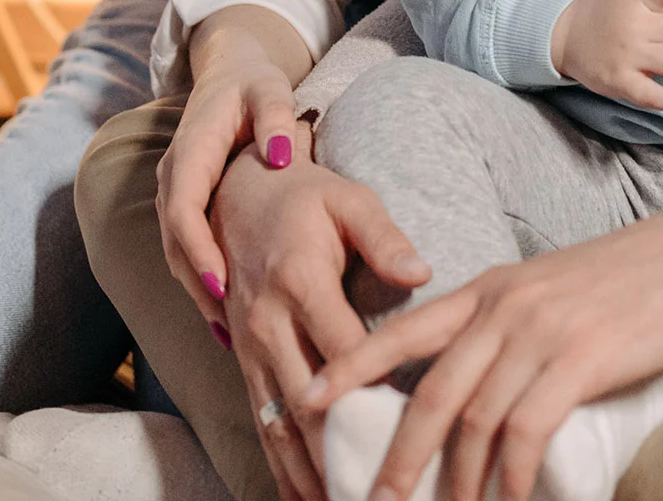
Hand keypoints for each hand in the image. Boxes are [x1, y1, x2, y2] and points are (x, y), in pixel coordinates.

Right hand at [156, 5, 313, 318]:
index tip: (221, 285)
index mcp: (190, 151)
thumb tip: (282, 155)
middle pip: (175, 242)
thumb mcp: (269, 88)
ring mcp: (177, 192)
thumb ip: (275, 117)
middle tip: (229, 325)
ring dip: (200, 290)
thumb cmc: (254, 81)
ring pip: (178, 251)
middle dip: (198, 284)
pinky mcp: (189, 204)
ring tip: (232, 333)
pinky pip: (189, 248)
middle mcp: (174, 177)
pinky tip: (230, 313)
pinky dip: (204, 278)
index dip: (198, 250)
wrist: (229, 70)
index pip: (182, 210)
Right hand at [210, 130, 432, 500]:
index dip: (373, 393)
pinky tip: (305, 497)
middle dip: (340, 454)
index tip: (412, 429)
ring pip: (277, 423)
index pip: (342, 350)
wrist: (239, 193)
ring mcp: (249, 347)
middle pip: (306, 402)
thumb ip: (385, 238)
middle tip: (377, 488)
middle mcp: (268, 322)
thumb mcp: (350, 201)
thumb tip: (423, 272)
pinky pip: (260, 422)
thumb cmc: (307, 196)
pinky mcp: (242, 361)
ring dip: (308, 473)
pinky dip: (281, 465)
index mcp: (301, 281)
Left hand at [297, 197, 662, 500]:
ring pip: (472, 422)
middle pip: (429, 391)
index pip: (406, 328)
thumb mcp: (554, 288)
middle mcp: (505, 305)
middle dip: (396, 459)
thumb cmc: (633, 277)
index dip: (352, 366)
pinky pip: (524, 434)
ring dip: (455, 485)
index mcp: (494, 285)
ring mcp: (540, 331)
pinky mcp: (579, 359)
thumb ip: (510, 322)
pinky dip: (510, 479)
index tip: (307, 400)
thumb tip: (479, 378)